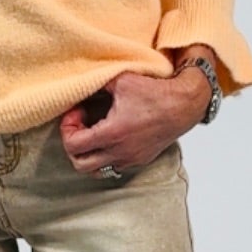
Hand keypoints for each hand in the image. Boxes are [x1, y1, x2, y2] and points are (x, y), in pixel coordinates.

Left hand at [60, 68, 211, 174]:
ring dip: (88, 154)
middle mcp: (120, 151)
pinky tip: (109, 137)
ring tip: (93, 134)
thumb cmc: (156, 92)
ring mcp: (130, 159)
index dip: (67, 128)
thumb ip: (97, 82)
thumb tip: (81, 83)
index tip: (76, 112)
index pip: (73, 145)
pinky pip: (113, 167)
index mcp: (112, 133)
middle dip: (73, 144)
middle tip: (80, 126)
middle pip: (80, 164)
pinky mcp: (139, 160)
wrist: (184, 105)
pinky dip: (104, 156)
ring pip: (96, 170)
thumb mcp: (121, 80)